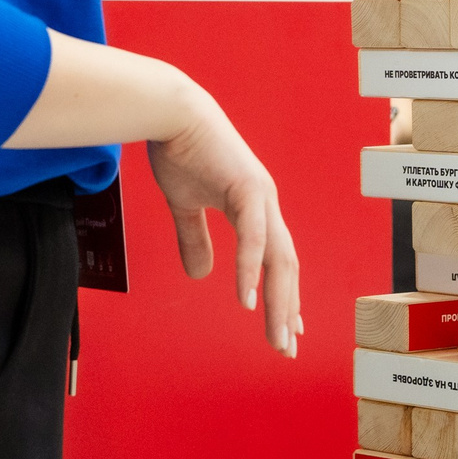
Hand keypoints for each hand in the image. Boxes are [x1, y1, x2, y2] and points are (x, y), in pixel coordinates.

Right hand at [144, 86, 302, 355]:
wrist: (170, 111)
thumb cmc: (179, 150)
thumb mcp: (185, 204)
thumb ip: (195, 238)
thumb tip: (202, 276)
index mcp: (255, 208)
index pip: (276, 260)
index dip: (282, 296)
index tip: (287, 329)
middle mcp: (265, 204)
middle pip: (285, 267)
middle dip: (287, 309)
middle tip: (286, 347)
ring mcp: (260, 195)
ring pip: (277, 259)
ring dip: (277, 300)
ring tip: (277, 336)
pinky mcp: (247, 188)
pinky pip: (253, 238)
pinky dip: (251, 270)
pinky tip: (248, 301)